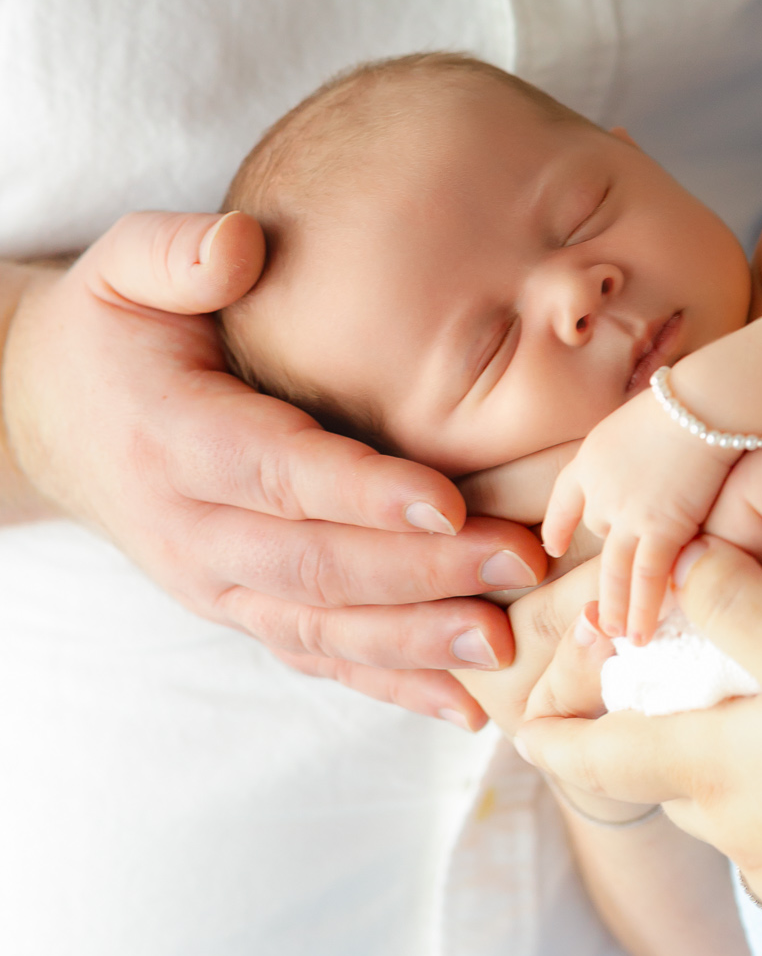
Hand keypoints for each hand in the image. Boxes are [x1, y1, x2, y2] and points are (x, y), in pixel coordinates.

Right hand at [2, 211, 547, 725]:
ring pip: (320, 629)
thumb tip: (242, 247)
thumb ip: (177, 253)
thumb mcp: (121, 267)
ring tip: (503, 644)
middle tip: (518, 562)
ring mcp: (215, 582)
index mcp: (173, 437)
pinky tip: (464, 708)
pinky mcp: (240, 608)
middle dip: (423, 572)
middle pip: (315, 565)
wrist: (48, 415)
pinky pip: (316, 658)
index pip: (275, 472)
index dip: (360, 492)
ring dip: (417, 642)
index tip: (446, 499)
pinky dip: (389, 687)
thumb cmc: (109, 328)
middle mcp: (192, 528)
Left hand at [520, 550, 761, 955]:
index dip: (551, 731)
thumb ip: (737, 606)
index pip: (599, 756)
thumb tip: (681, 575)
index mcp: (717, 779)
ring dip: (755, 748)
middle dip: (668, 727)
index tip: (515, 720)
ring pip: (752, 797)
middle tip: (682, 670)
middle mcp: (749, 842)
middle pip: (680, 774)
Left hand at [542, 389, 735, 643]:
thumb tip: (659, 454)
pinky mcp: (659, 529)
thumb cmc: (690, 398)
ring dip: (616, 607)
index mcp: (592, 457)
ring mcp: (626, 512)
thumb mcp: (645, 416)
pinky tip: (640, 634)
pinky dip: (643, 610)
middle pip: (598, 536)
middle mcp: (599, 490)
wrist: (704, 401)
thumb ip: (641, 447)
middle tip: (600, 607)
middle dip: (605, 570)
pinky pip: (646, 579)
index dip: (558, 523)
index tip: (552, 545)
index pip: (564, 496)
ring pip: (614, 571)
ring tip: (616, 635)